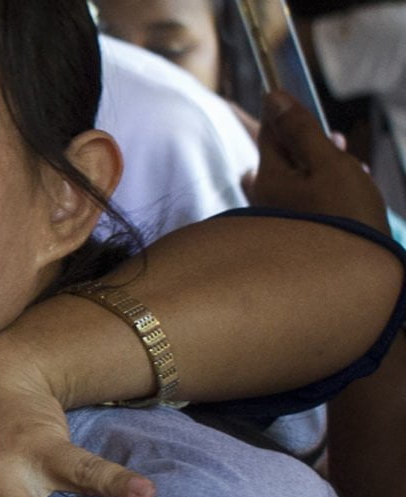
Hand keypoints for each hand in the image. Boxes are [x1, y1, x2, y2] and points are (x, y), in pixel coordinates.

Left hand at [244, 91, 389, 233]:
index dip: (286, 115)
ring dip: (324, 167)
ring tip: (352, 163)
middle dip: (311, 144)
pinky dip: (328, 190)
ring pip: (300, 180)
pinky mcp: (299, 232)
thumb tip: (274, 97)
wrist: (356, 273)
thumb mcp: (327, 162)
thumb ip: (301, 130)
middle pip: (285, 158)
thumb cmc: (344, 214)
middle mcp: (266, 198)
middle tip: (338, 139)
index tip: (298, 103)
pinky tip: (351, 190)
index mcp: (268, 177)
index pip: (269, 133)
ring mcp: (280, 218)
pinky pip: (309, 201)